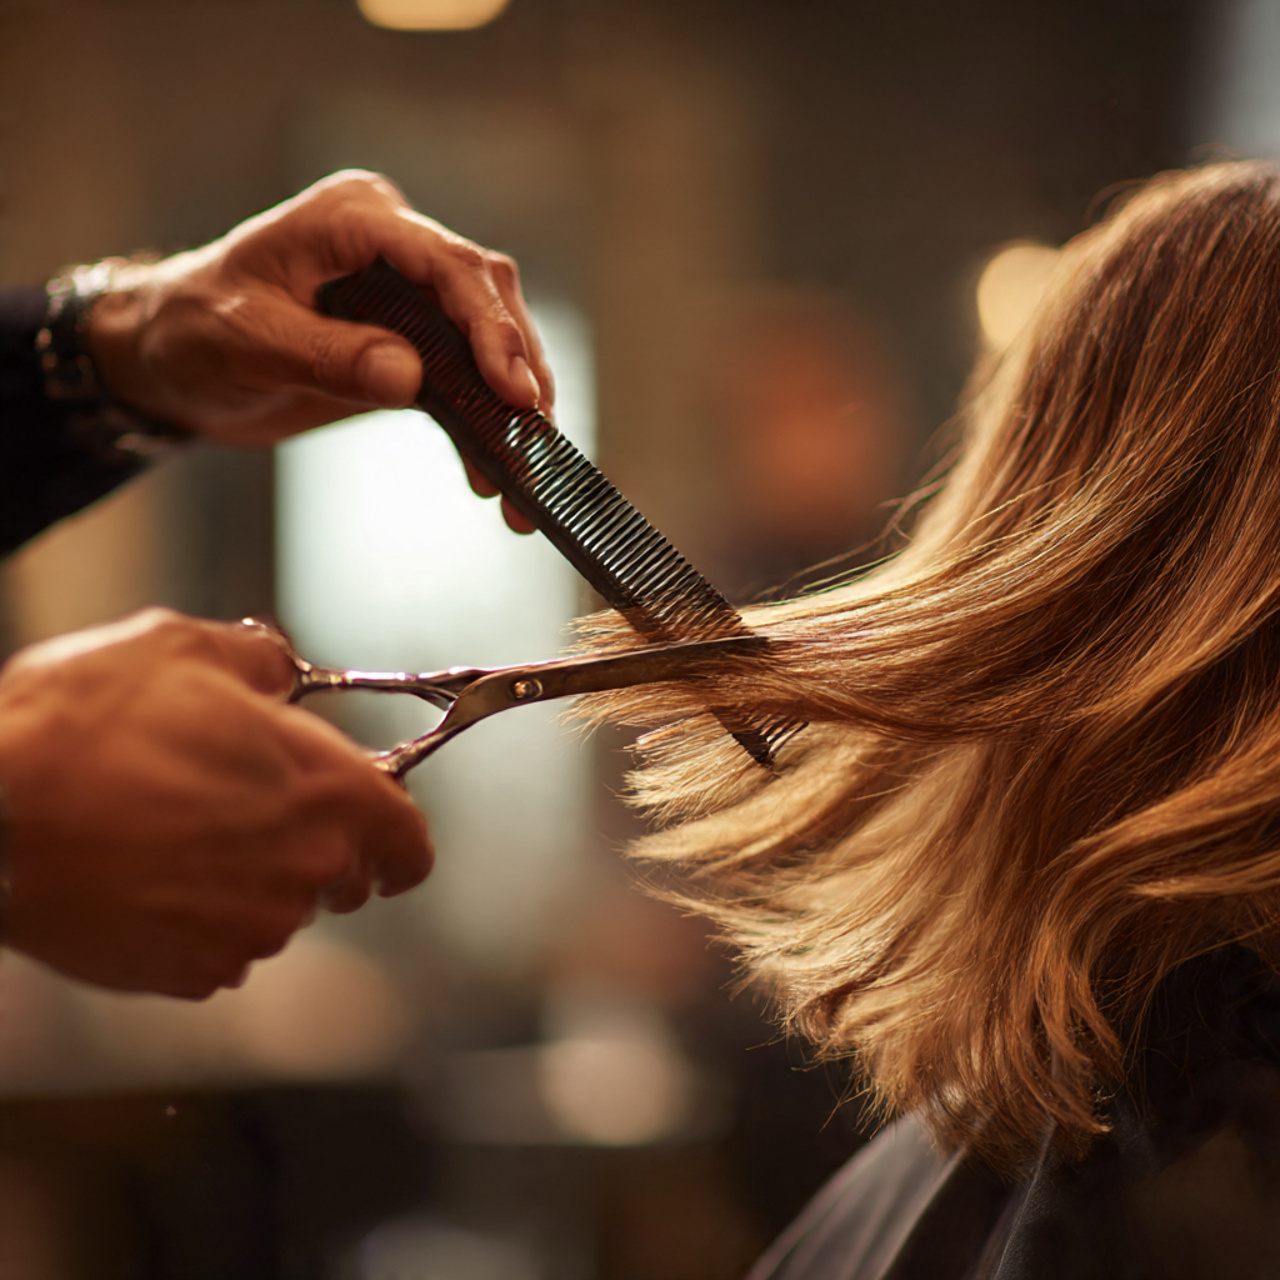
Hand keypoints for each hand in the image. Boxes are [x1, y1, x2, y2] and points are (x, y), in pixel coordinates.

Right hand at [0, 609, 431, 998]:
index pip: (409, 841)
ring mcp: (248, 929)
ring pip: (278, 911)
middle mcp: (304, 868)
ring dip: (250, 882)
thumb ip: (257, 662)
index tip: (390, 840)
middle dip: (317, 849)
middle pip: (345, 876)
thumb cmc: (82, 728)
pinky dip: (199, 922)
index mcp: (325, 789)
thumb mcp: (181, 649)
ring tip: (178, 836)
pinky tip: (150, 879)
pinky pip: (220, 949)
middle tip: (252, 813)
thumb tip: (276, 673)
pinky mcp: (189, 972)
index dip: (401, 839)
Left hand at [86, 170, 553, 528]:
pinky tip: (492, 472)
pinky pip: (462, 381)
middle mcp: (392, 248)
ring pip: (488, 343)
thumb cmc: (193, 332)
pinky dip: (482, 427)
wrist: (168, 363)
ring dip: (513, 409)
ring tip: (526, 473)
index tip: (513, 389)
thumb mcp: (249, 341)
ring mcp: (405, 296)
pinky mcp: (408, 344)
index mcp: (354, 219)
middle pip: (486, 300)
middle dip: (519, 371)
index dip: (489, 326)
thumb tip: (410, 377)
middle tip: (535, 437)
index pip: (447, 263)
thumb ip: (329, 354)